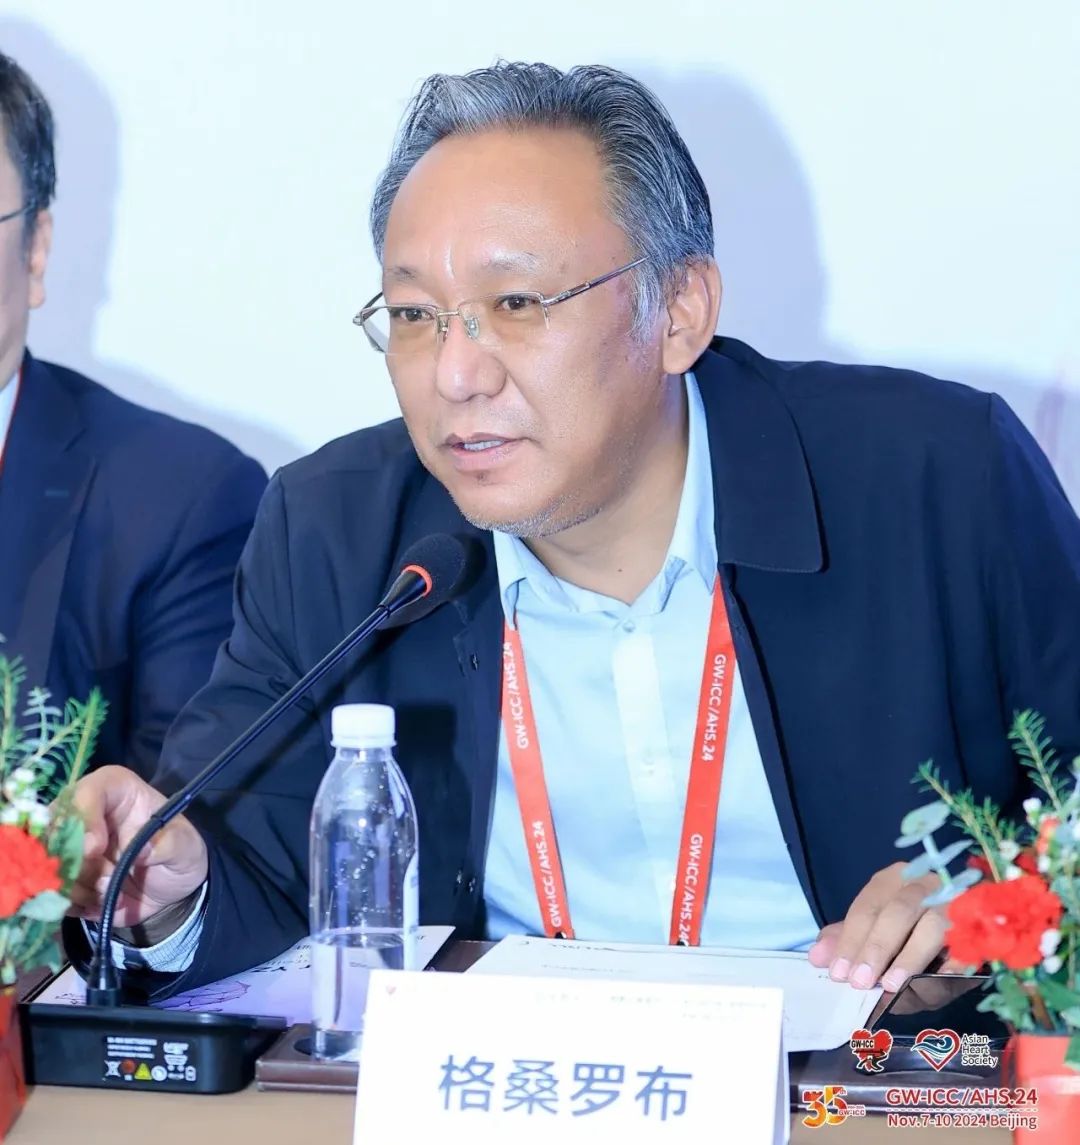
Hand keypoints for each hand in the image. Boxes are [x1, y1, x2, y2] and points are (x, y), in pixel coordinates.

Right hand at [67, 765, 208, 927]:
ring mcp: (71, 847)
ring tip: (111, 893)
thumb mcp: (185, 845)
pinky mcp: (66, 877)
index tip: (95, 849)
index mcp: (116, 791)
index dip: (83, 819)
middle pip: (55, 832)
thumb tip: (141, 850)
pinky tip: (101, 904)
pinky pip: (53, 892)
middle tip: (106, 882)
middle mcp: (85, 815)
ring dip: (78, 888)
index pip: (85, 793)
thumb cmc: (179, 851)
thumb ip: (167, 843)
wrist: (173, 888)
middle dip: (78, 864)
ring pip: (50, 865)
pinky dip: (74, 904)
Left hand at [807, 861, 962, 992]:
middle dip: (876, 948)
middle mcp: (925, 883)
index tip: (838, 972)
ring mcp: (956, 901)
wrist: (974, 905)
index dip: (850, 940)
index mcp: (895, 878)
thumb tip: (817, 957)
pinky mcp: (981, 924)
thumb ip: (848, 937)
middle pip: (898, 911)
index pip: (867, 906)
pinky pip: (969, 944)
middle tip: (859, 982)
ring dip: (909, 957)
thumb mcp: (877, 920)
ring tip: (889, 986)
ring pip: (932, 925)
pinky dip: (953, 964)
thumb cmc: (913, 917)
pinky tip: (936, 981)